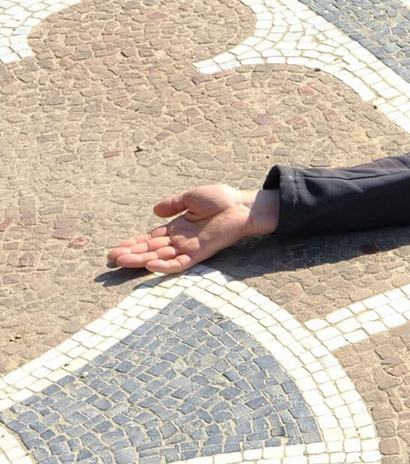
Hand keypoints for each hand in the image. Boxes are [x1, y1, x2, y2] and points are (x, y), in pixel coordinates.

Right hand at [106, 184, 278, 273]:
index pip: (150, 238)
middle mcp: (180, 240)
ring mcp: (190, 247)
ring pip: (161, 257)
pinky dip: (166, 265)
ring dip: (142, 260)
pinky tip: (151, 266)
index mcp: (177, 227)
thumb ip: (172, 204)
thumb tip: (154, 211)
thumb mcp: (190, 197)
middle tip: (112, 259)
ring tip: (123, 262)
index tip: (116, 248)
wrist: (242, 205)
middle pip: (151, 249)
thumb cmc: (221, 200)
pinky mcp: (201, 251)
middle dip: (132, 254)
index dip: (134, 243)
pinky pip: (181, 262)